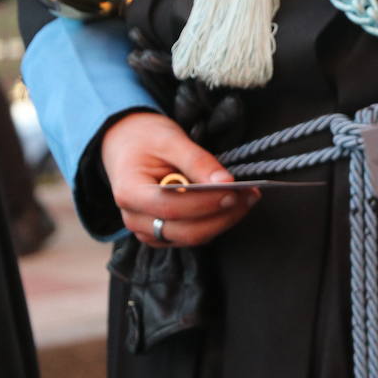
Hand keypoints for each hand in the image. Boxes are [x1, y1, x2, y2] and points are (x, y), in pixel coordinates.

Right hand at [100, 112, 258, 246]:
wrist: (126, 145)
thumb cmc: (146, 139)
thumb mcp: (170, 140)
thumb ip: (197, 161)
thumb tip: (226, 183)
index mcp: (129, 193)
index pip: (171, 208)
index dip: (205, 203)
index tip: (235, 190)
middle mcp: (135, 219)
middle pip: (186, 231)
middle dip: (223, 215)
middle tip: (251, 195)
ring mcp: (148, 231)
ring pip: (193, 237)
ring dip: (224, 220)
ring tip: (248, 197)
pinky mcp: (162, 234)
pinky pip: (194, 235)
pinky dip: (216, 222)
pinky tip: (233, 204)